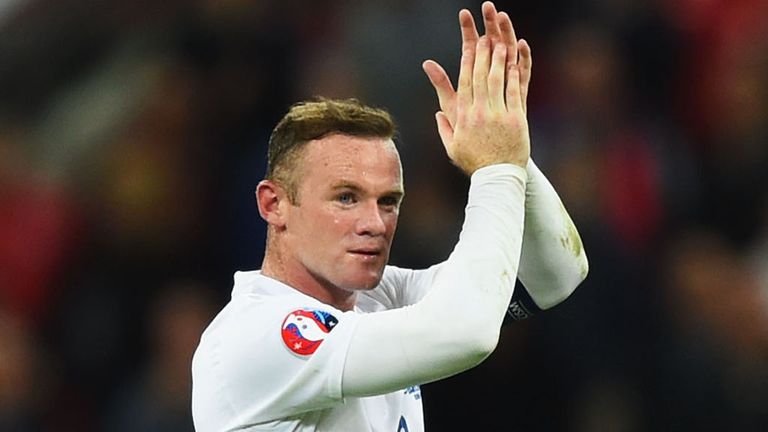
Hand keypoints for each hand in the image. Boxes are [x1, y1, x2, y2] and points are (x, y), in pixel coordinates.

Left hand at [423, 1, 532, 123]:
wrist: (491, 156)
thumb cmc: (469, 133)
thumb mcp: (453, 107)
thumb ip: (442, 84)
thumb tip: (426, 63)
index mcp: (475, 79)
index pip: (470, 49)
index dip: (468, 31)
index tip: (463, 13)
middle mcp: (493, 78)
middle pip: (491, 46)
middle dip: (488, 25)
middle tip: (487, 5)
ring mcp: (508, 85)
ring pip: (509, 54)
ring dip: (506, 34)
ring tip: (502, 16)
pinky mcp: (521, 95)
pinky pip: (524, 74)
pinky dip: (524, 59)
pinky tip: (522, 44)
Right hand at [429, 34, 529, 173]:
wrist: (497, 177)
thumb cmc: (475, 163)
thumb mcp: (452, 146)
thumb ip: (444, 127)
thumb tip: (437, 113)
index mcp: (464, 117)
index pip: (464, 83)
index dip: (467, 62)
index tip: (469, 46)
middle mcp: (479, 112)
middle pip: (480, 76)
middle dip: (482, 54)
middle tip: (484, 37)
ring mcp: (498, 115)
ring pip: (497, 80)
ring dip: (498, 59)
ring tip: (500, 43)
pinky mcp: (516, 119)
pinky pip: (513, 92)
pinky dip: (513, 75)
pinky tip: (514, 63)